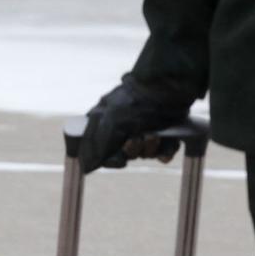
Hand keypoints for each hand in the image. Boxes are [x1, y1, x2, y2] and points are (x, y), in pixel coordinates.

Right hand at [80, 76, 198, 172]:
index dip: (111, 159)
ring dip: (150, 148)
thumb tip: (87, 166)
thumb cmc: (133, 102)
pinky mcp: (165, 133)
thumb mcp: (109, 123)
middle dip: (133, 150)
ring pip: (144, 154)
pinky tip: (168, 142)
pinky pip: (163, 152)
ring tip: (154, 134)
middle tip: (136, 138)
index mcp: (105, 123)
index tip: (119, 159)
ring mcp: (145, 130)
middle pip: (125, 155)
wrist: (165, 89)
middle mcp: (124, 128)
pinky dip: (166, 150)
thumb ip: (96, 147)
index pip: (102, 152)